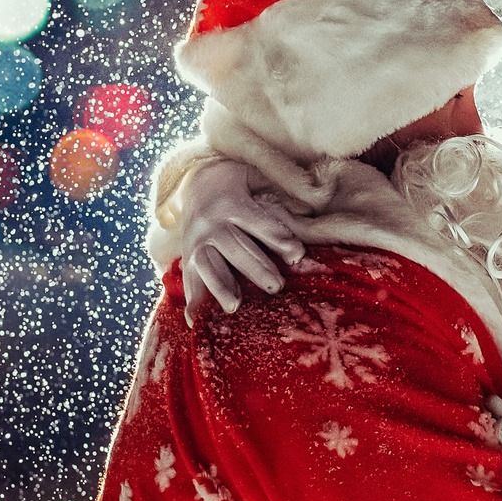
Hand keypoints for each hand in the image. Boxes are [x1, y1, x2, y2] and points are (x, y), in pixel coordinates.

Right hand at [174, 161, 307, 319]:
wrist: (197, 182)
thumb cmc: (239, 185)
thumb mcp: (256, 178)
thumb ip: (281, 193)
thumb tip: (313, 205)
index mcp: (232, 203)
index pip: (258, 222)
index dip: (277, 238)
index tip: (297, 254)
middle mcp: (212, 223)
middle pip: (235, 246)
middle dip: (255, 267)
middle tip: (277, 286)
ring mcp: (196, 242)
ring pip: (208, 264)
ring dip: (221, 286)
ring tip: (234, 306)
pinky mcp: (188, 258)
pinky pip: (189, 280)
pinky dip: (192, 302)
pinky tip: (195, 322)